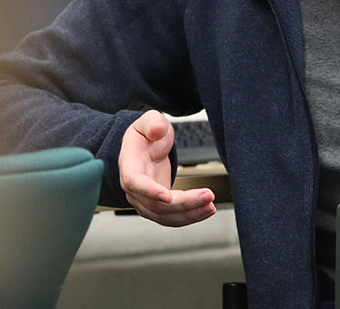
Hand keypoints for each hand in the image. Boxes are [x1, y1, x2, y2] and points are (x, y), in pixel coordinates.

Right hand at [119, 110, 215, 225]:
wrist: (145, 148)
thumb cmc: (146, 135)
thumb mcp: (149, 120)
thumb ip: (152, 123)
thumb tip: (157, 129)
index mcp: (129, 165)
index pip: (133, 182)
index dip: (149, 191)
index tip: (168, 196)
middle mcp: (133, 188)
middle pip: (155, 205)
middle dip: (183, 203)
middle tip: (207, 195)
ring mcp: (144, 200)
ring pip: (164, 216)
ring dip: (189, 214)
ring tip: (210, 206)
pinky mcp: (156, 207)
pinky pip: (171, 217)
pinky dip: (189, 216)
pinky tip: (205, 210)